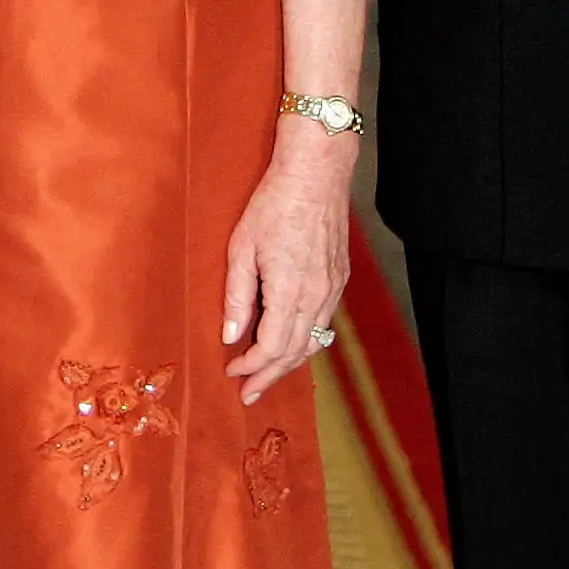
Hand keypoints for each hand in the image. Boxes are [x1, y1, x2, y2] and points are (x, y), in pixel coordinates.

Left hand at [222, 125, 354, 405]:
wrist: (316, 176)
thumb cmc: (274, 205)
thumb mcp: (242, 248)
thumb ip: (237, 296)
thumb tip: (230, 335)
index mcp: (289, 292)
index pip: (272, 348)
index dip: (252, 367)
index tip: (233, 374)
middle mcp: (317, 298)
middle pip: (294, 353)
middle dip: (270, 376)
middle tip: (249, 392)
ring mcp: (332, 290)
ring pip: (312, 342)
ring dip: (289, 363)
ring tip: (267, 375)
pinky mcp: (339, 280)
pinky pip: (323, 324)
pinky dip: (306, 342)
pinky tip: (292, 344)